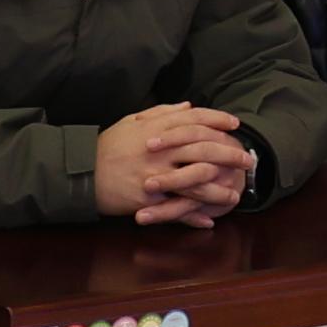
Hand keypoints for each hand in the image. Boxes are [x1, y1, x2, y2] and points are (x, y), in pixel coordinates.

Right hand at [89, 103, 250, 223]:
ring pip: (195, 182)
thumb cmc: (107, 146)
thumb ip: (162, 113)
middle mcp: (160, 150)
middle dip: (228, 154)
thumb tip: (188, 106)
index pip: (194, 119)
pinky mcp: (148, 198)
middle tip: (246, 160)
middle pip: (203, 149)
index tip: (234, 124)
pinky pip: (176, 209)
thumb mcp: (132, 121)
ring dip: (218, 190)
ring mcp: (155, 175)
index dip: (217, 120)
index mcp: (156, 128)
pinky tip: (209, 221)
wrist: (81, 172)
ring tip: (235, 195)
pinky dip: (193, 216)